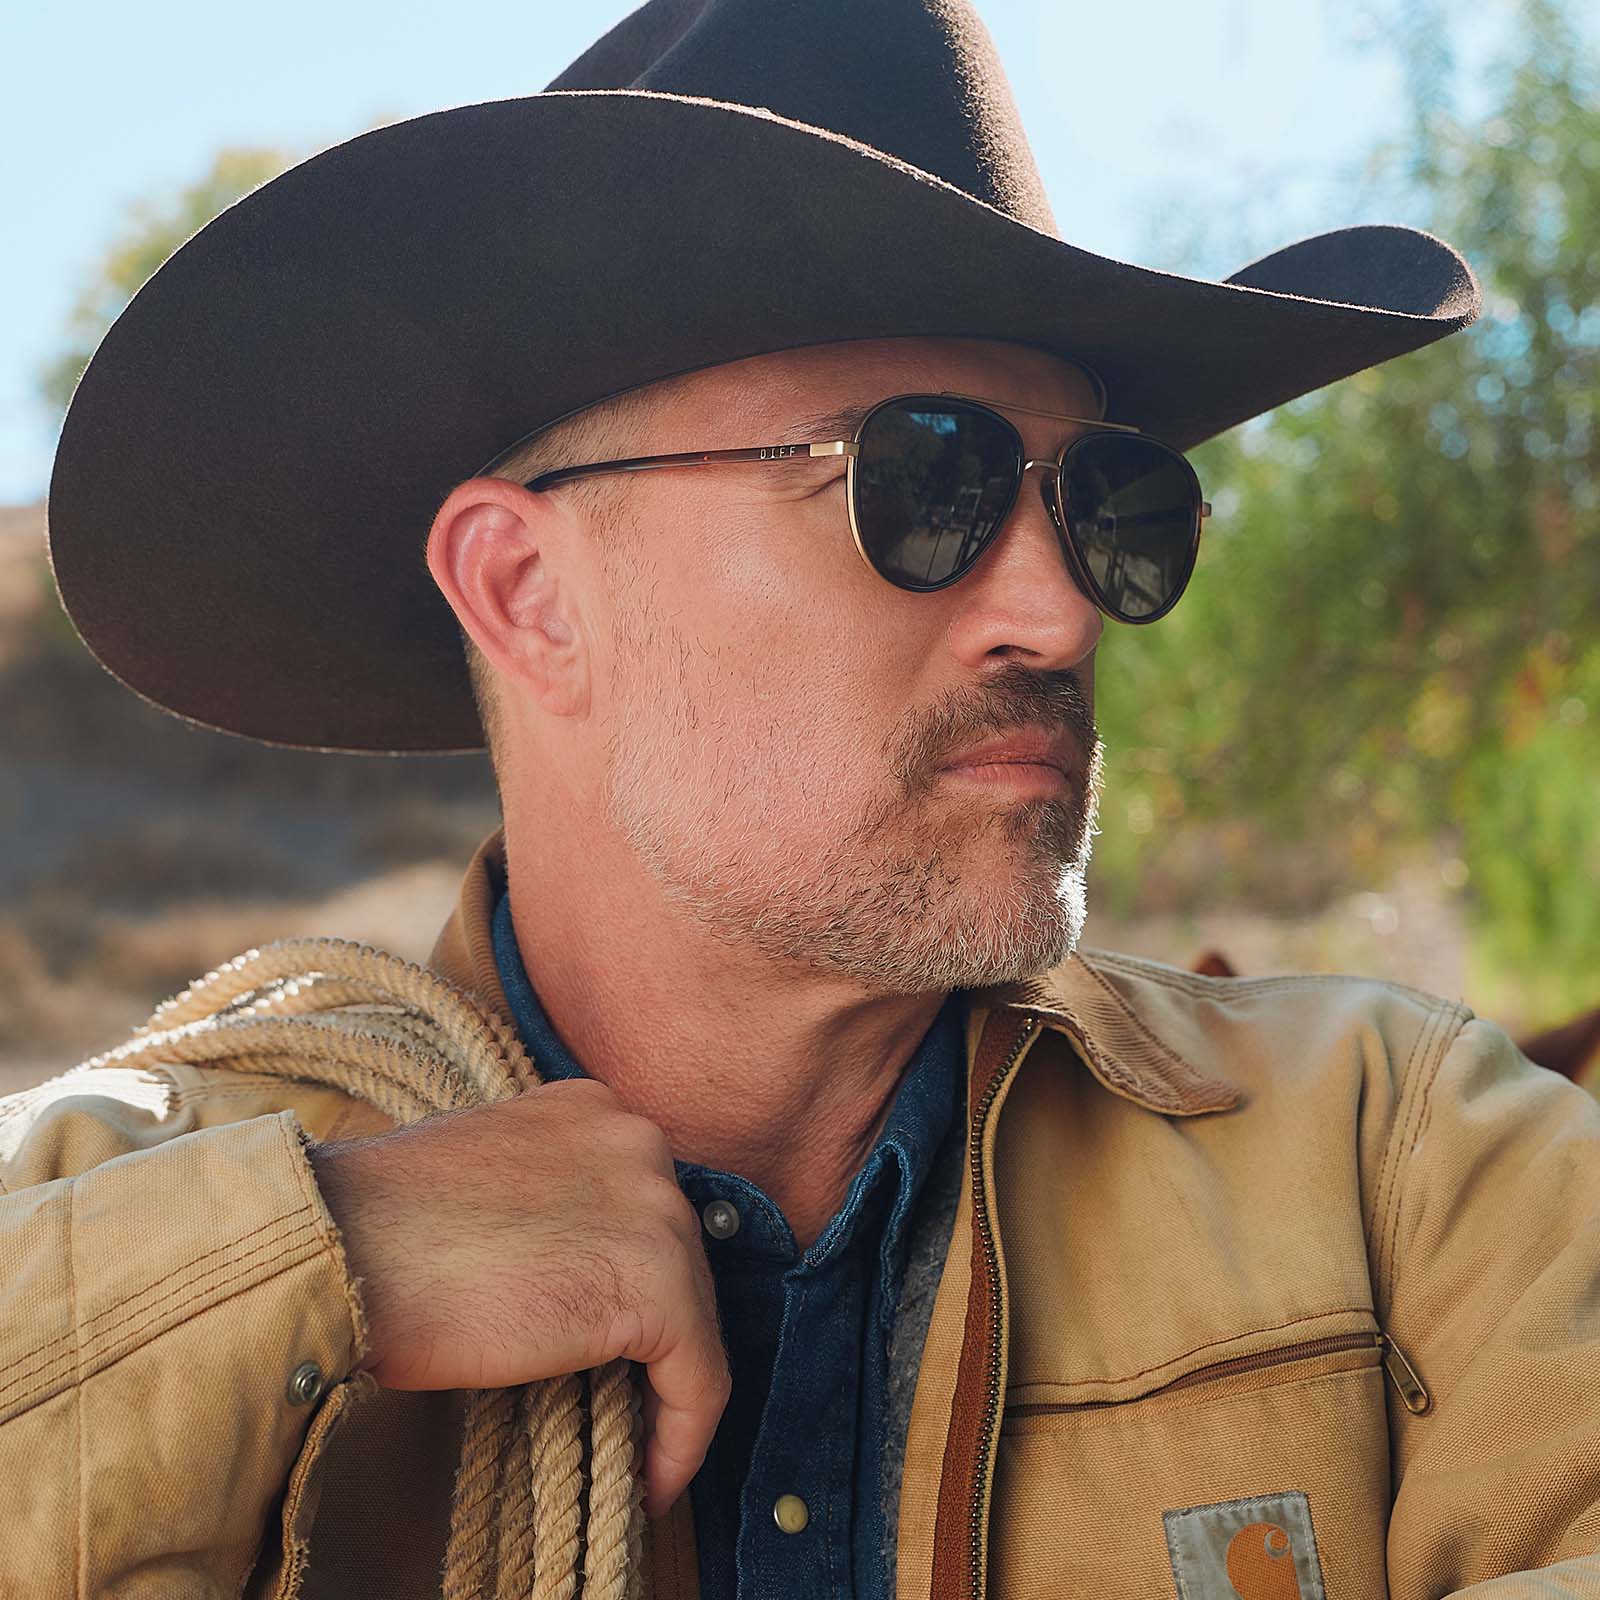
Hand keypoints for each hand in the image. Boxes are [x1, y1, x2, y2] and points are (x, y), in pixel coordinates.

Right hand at [307, 1078, 729, 1518]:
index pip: (638, 1211)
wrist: (337, 1248)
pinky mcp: (658, 1283)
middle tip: (619, 1408)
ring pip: (693, 1319)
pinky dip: (680, 1442)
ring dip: (664, 1393)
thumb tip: (566, 1273)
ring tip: (630, 1454)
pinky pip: (700, 1379)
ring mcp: (656, 1205)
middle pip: (674, 1258)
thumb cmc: (377, 1228)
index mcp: (592, 1110)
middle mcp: (638, 1139)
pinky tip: (646, 1486)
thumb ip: (544, 1204)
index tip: (606, 1352)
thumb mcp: (484, 1182)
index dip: (625, 1287)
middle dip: (651, 1339)